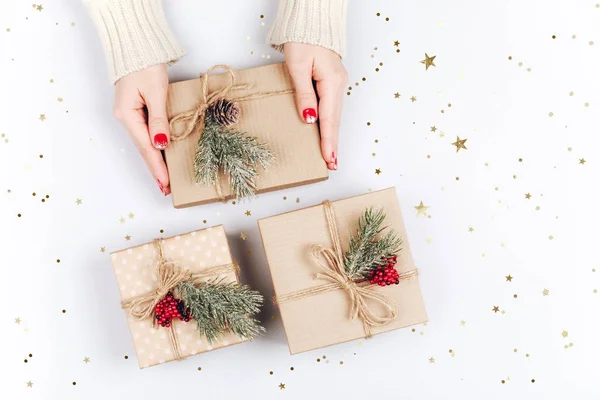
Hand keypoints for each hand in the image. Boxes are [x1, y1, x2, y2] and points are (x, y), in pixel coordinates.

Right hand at [113, 64, 170, 194]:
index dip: (157, 167)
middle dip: (155, 170)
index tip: (166, 184)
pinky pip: (146, 133)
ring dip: (155, 161)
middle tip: (166, 189)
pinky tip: (160, 157)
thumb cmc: (145, 65)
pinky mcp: (135, 109)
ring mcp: (129, 114)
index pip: (146, 147)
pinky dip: (154, 147)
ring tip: (164, 180)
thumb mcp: (155, 93)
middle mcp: (126, 117)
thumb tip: (161, 144)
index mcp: (127, 115)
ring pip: (145, 142)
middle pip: (144, 148)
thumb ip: (159, 120)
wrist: (136, 44)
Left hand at [284, 43, 347, 170]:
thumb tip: (310, 119)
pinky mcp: (331, 81)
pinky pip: (331, 106)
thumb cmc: (303, 39)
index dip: (328, 141)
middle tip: (332, 165)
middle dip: (333, 143)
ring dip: (331, 135)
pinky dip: (330, 122)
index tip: (329, 159)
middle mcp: (338, 84)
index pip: (329, 118)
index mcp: (332, 82)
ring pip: (334, 114)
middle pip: (335, 120)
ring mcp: (337, 83)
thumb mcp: (298, 66)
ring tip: (330, 155)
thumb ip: (304, 93)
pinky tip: (327, 133)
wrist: (311, 20)